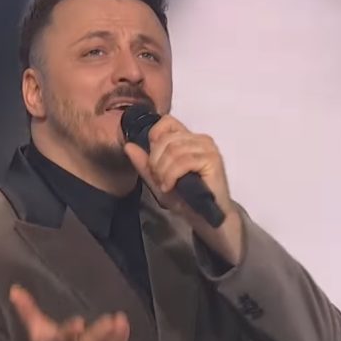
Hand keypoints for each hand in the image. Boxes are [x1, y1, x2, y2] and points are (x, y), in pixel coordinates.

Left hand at [123, 114, 243, 264]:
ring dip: (163, 170)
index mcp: (188, 139)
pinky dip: (171, 175)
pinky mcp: (212, 160)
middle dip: (155, 161)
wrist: (205, 218)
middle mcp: (200, 139)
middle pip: (166, 139)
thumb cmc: (186, 199)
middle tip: (158, 179)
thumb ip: (144, 163)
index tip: (153, 162)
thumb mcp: (158, 180)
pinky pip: (183, 161)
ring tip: (165, 185)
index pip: (166, 122)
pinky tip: (170, 186)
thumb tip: (128, 145)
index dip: (154, 139)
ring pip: (173, 150)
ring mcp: (207, 148)